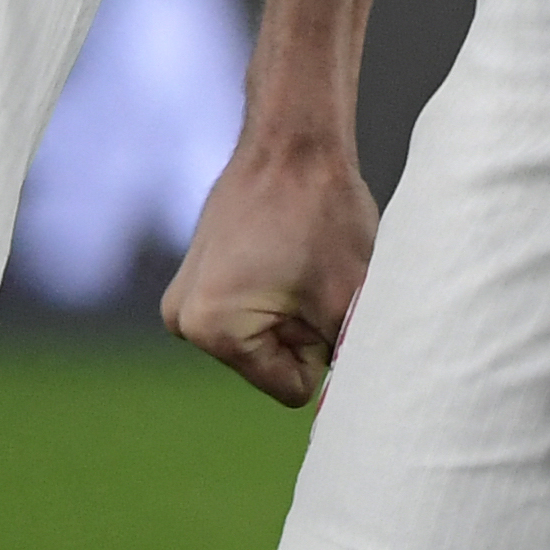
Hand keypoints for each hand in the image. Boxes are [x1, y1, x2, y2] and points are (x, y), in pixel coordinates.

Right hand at [162, 133, 381, 408]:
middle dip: (306, 329)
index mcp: (213, 332)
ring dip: (295, 309)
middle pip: (273, 362)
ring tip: (303, 260)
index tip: (328, 300)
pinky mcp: (197, 276)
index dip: (324, 350)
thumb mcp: (349, 297)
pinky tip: (289, 251)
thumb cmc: (323, 212)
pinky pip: (252, 308)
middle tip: (317, 273)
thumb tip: (366, 410)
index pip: (290, 386)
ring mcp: (185, 299)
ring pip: (265, 335)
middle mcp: (183, 323)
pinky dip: (279, 290)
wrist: (294, 139)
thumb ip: (351, 358)